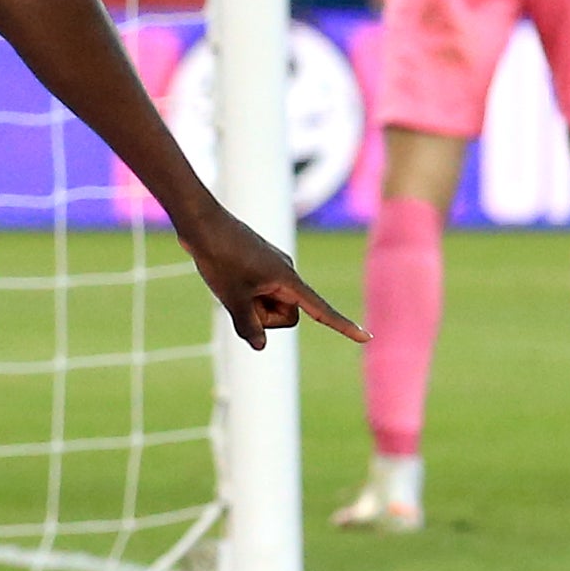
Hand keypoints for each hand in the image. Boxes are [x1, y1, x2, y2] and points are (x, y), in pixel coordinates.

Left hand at [182, 206, 367, 351]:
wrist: (202, 224)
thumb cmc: (219, 257)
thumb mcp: (231, 297)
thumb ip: (248, 325)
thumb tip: (260, 346)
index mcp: (288, 280)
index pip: (321, 310)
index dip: (343, 326)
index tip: (367, 338)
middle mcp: (287, 274)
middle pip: (288, 315)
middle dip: (265, 316)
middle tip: (238, 295)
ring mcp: (273, 269)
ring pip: (271, 305)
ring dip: (252, 304)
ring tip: (231, 282)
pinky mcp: (260, 266)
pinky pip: (260, 292)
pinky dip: (246, 294)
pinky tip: (228, 274)